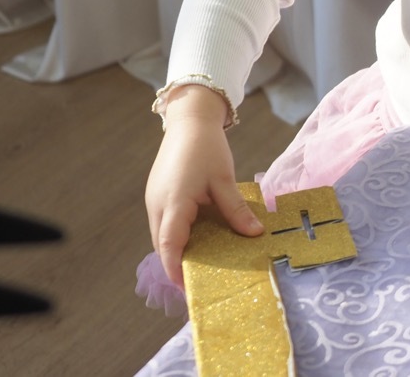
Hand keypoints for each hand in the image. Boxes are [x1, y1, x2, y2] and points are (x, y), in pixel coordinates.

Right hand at [144, 85, 261, 286]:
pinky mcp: (158, 196)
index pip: (169, 246)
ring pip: (163, 236)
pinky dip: (178, 236)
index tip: (187, 289)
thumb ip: (236, 210)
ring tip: (202, 266)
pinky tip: (200, 239)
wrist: (189, 121)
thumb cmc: (206, 148)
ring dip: (178, 250)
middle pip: (164, 245)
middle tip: (201, 283)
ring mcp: (155, 201)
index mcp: (173, 203)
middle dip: (178, 265)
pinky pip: (166, 224)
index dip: (175, 270)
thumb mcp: (224, 179)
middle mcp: (157, 206)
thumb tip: (254, 234)